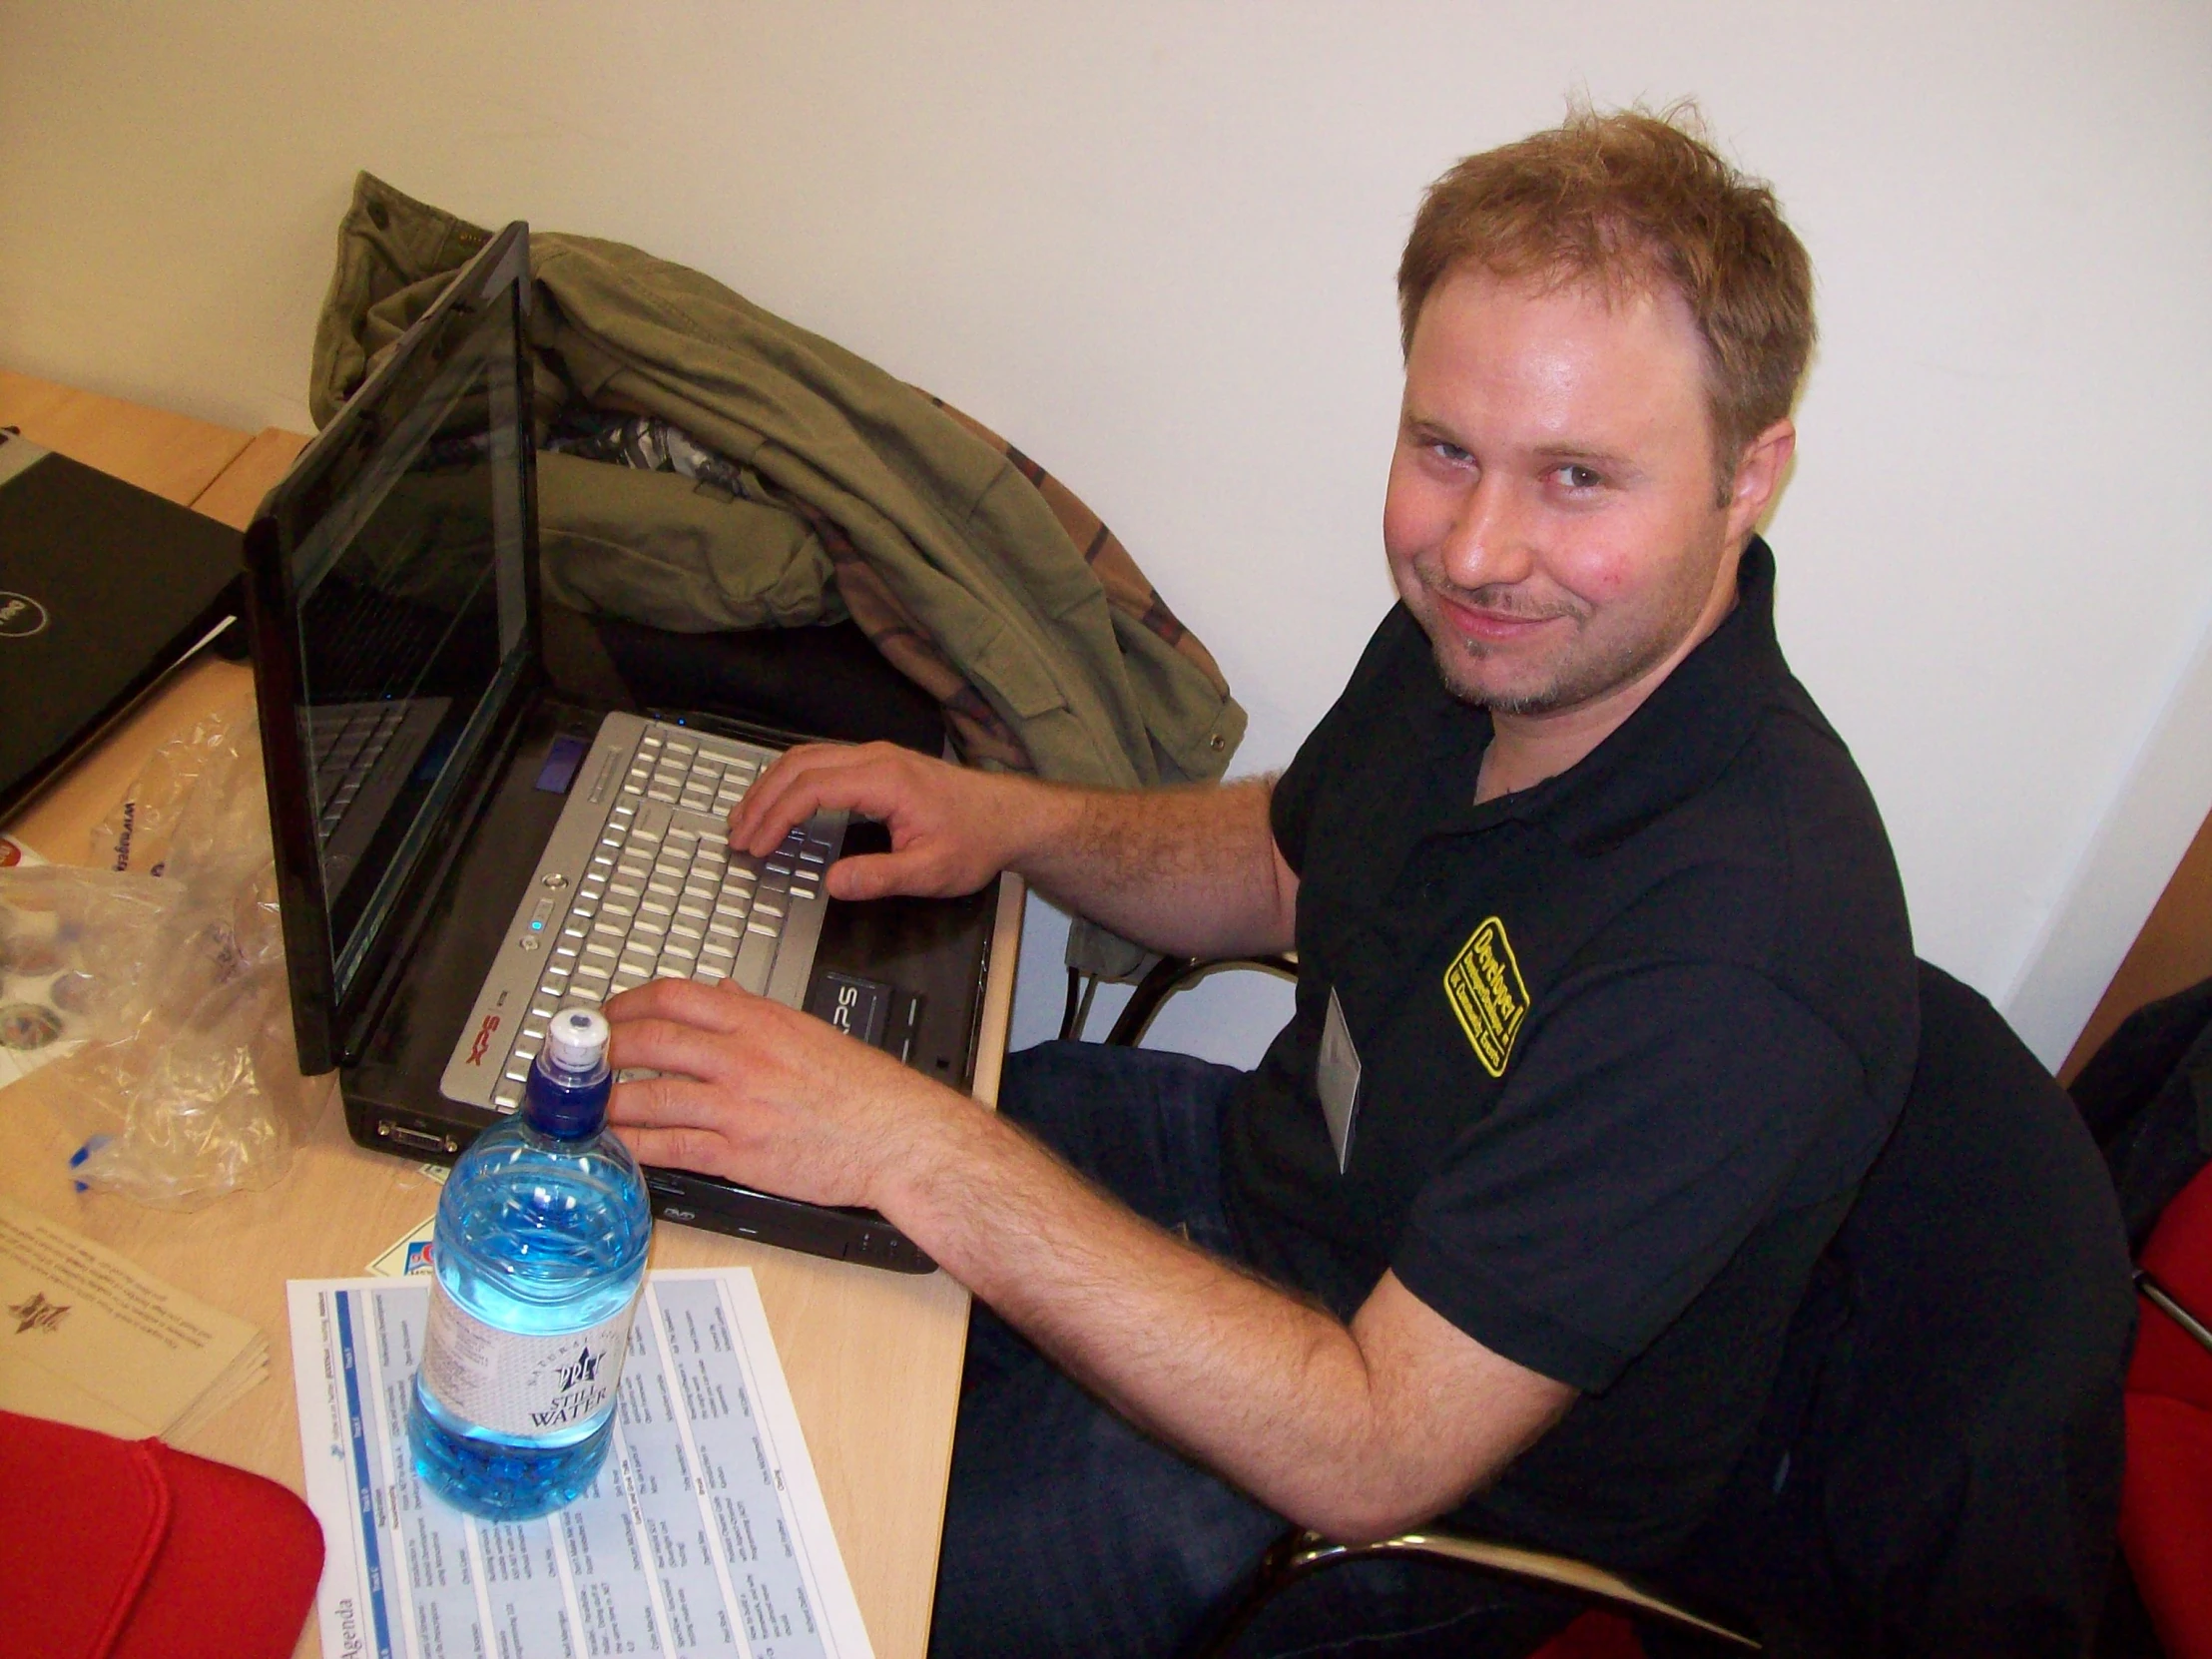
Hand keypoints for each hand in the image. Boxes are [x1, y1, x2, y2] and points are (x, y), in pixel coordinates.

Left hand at [602, 977, 965, 1210]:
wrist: (896, 1135)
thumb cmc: (861, 1087)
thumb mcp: (806, 1030)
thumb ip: (754, 1011)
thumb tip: (720, 992)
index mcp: (759, 1022)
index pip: (674, 998)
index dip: (628, 1004)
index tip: (609, 1015)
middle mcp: (742, 1059)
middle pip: (650, 1042)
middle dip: (606, 1049)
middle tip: (585, 1059)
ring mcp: (737, 1107)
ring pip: (651, 1097)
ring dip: (611, 1101)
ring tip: (588, 1105)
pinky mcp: (739, 1153)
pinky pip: (672, 1146)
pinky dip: (636, 1144)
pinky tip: (618, 1143)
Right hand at [728, 741, 1039, 902]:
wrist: (1008, 817)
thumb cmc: (976, 839)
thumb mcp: (931, 871)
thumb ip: (880, 877)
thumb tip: (834, 884)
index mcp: (885, 779)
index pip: (810, 789)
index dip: (775, 818)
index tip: (755, 845)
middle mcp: (876, 758)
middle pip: (799, 766)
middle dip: (761, 800)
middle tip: (737, 836)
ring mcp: (876, 757)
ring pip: (806, 758)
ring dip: (771, 787)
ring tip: (746, 820)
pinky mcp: (878, 764)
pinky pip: (821, 762)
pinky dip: (791, 782)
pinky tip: (780, 802)